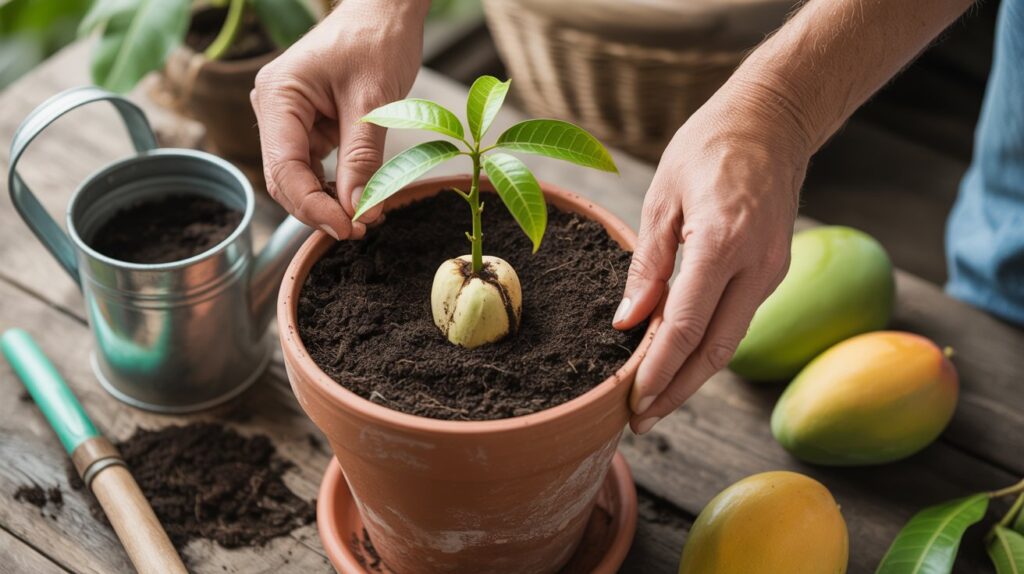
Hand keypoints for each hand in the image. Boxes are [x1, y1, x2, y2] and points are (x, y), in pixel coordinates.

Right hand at [251, 0, 428, 238]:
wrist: (386, 10)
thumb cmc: (378, 41)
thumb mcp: (373, 103)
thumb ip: (362, 159)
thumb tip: (358, 211)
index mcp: (278, 96)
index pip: (284, 169)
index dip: (313, 207)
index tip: (348, 228)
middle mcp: (273, 108)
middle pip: (284, 179)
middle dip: (318, 209)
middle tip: (359, 228)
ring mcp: (288, 118)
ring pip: (298, 177)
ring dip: (326, 202)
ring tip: (363, 217)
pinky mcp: (307, 124)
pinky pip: (313, 165)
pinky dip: (333, 186)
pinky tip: (358, 199)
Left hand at [613, 86, 811, 434]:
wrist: (773, 122)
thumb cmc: (710, 148)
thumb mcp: (663, 197)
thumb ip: (648, 265)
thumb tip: (628, 322)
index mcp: (721, 242)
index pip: (685, 327)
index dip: (657, 371)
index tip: (632, 401)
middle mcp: (755, 265)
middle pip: (714, 350)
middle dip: (675, 391)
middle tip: (640, 420)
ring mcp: (772, 271)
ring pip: (729, 341)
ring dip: (692, 375)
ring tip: (654, 400)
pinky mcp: (774, 271)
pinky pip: (737, 319)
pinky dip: (707, 346)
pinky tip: (679, 359)